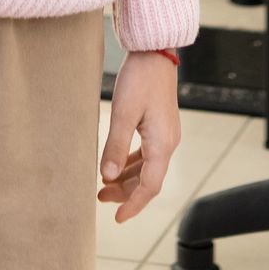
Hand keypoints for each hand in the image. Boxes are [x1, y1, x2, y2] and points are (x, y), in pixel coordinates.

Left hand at [98, 50, 180, 223]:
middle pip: (148, 180)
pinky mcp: (160, 125)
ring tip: (104, 185)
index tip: (117, 218)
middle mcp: (168, 143)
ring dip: (127, 178)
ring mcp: (166, 134)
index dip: (133, 205)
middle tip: (99, 197)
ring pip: (147, 167)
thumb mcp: (123, 113)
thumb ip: (115, 147)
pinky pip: (147, 154)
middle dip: (125, 192)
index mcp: (162, 145)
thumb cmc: (140, 78)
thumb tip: (107, 177)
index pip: (150, 187)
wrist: (155, 51)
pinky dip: (132, 163)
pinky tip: (117, 164)